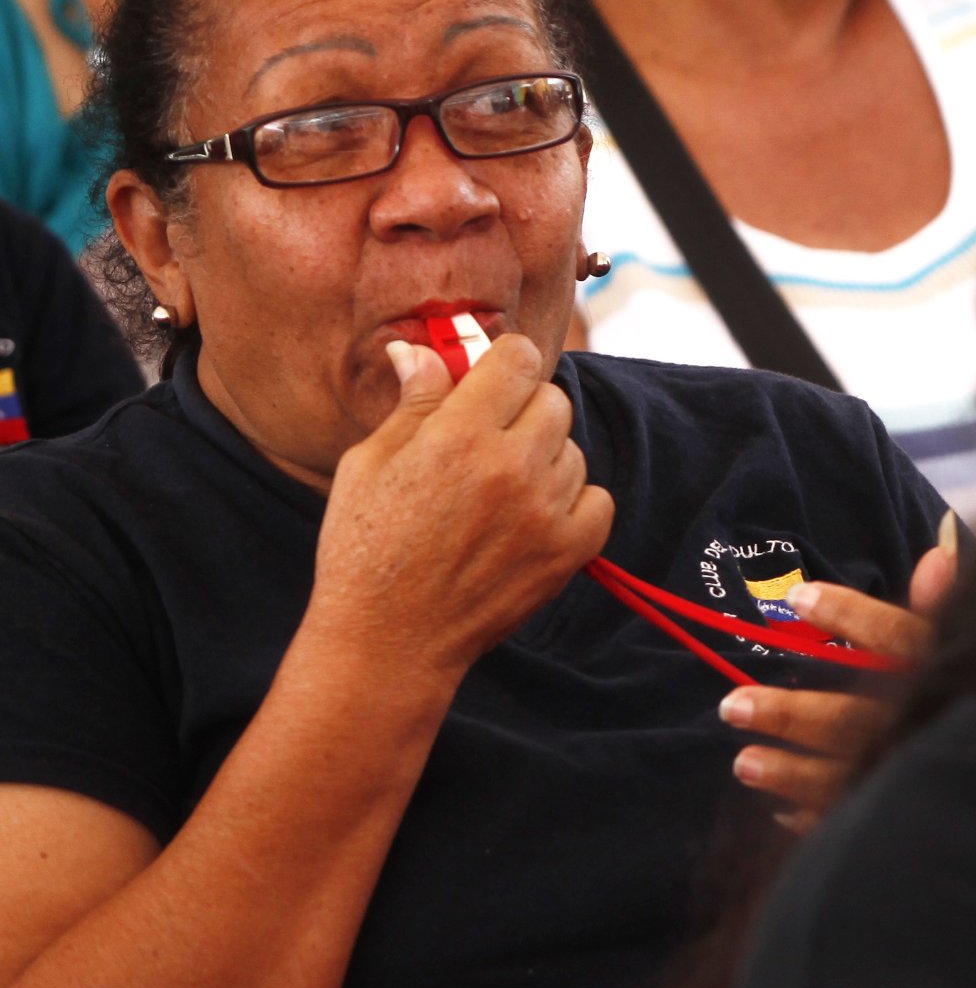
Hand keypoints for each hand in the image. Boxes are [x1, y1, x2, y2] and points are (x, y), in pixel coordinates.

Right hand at [305, 334, 613, 692]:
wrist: (388, 640)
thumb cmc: (364, 550)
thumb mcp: (369, 464)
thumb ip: (412, 402)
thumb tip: (421, 348)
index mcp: (459, 434)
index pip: (518, 358)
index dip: (503, 361)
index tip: (491, 376)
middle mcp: (512, 466)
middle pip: (552, 400)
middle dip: (522, 409)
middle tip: (487, 438)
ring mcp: (546, 511)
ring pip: (572, 450)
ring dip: (544, 458)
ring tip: (498, 489)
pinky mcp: (568, 551)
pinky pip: (598, 499)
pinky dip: (574, 502)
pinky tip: (533, 516)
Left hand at [717, 539, 957, 821]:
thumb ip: (958, 603)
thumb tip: (935, 554)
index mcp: (946, 672)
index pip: (890, 636)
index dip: (845, 614)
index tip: (799, 597)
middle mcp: (926, 721)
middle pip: (847, 717)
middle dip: (787, 714)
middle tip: (733, 706)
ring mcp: (914, 769)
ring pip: (842, 774)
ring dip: (788, 772)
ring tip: (742, 763)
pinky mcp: (912, 816)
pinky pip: (858, 819)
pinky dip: (817, 819)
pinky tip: (782, 815)